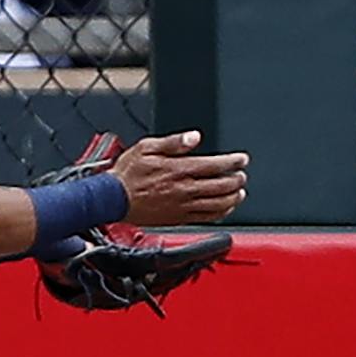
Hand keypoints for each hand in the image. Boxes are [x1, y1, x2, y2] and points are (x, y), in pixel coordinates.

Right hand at [111, 131, 249, 227]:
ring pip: (217, 204)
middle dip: (236, 179)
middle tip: (242, 175)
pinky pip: (206, 218)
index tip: (242, 159)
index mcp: (179, 169)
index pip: (215, 165)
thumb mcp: (147, 147)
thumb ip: (174, 142)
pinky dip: (220, 213)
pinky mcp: (178, 218)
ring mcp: (182, 206)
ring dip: (233, 198)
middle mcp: (184, 189)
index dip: (232, 162)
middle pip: (221, 186)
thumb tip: (194, 137)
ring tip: (240, 192)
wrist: (112, 199)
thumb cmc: (127, 174)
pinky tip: (225, 209)